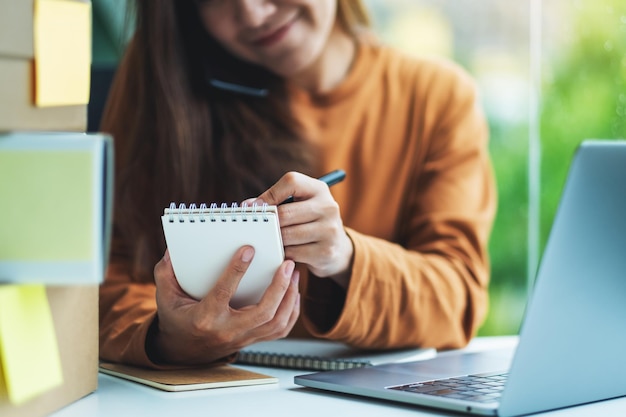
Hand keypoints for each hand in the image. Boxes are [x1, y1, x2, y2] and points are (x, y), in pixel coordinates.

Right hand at [149, 246, 299, 365]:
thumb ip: (166, 272)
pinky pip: (280, 331)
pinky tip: (293, 293)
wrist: (183, 351)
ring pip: (276, 323)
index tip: (248, 249)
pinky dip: (291, 312)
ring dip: (289, 297)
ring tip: (294, 274)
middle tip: (287, 264)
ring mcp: (243, 338)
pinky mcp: (253, 340)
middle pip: (262, 312)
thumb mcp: (165, 296)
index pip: (223, 293)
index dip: (236, 270)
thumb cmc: (177, 319)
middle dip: (279, 287)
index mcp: (204, 318)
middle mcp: (227, 330)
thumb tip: (173, 250)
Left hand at [253, 171, 353, 286]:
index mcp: (319, 189)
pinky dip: (283, 253)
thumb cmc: (310, 222)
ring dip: (274, 240)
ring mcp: (329, 230)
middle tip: (258, 228)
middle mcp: (328, 207)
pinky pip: (293, 253)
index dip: (269, 194)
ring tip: (271, 240)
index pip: (291, 182)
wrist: (338, 248)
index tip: (256, 207)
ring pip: (286, 235)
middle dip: (268, 223)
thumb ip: (276, 201)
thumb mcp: (300, 205)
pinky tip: (283, 252)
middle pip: (285, 213)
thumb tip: (248, 206)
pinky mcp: (326, 252)